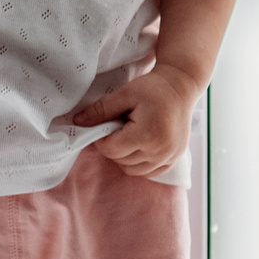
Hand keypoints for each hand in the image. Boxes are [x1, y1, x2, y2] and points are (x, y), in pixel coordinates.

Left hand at [68, 66, 201, 178]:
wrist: (181, 86)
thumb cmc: (153, 87)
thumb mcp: (124, 94)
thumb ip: (100, 110)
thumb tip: (77, 122)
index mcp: (147, 134)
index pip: (111, 150)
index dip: (102, 138)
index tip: (107, 124)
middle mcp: (160, 150)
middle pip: (121, 161)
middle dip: (114, 146)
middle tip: (120, 126)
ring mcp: (169, 157)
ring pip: (133, 170)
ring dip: (125, 157)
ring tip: (130, 135)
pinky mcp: (174, 159)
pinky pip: (149, 172)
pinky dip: (140, 163)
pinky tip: (140, 145)